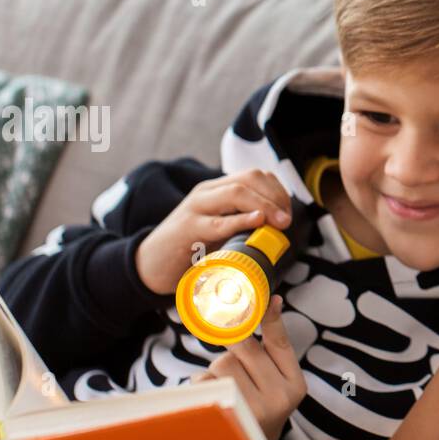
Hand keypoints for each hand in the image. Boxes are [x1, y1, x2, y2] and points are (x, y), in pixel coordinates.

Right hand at [135, 168, 292, 294]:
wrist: (150, 264)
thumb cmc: (190, 248)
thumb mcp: (219, 230)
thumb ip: (242, 223)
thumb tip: (277, 230)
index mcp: (216, 189)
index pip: (255, 175)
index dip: (278, 192)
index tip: (288, 214)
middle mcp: (206, 192)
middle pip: (249, 179)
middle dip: (275, 197)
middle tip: (287, 221)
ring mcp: (196, 208)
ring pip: (237, 192)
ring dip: (265, 206)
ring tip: (280, 223)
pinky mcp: (188, 229)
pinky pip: (219, 221)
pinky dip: (241, 220)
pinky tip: (257, 221)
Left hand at [192, 295, 304, 439]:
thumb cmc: (261, 405)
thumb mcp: (277, 381)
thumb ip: (272, 349)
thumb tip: (273, 301)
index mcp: (295, 384)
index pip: (280, 342)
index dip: (270, 317)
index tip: (268, 297)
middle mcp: (280, 397)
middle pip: (245, 347)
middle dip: (234, 347)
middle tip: (235, 359)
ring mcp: (254, 408)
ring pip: (222, 362)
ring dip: (217, 370)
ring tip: (228, 389)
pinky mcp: (227, 415)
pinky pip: (205, 381)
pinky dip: (204, 385)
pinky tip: (216, 400)